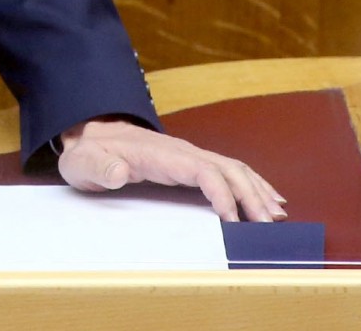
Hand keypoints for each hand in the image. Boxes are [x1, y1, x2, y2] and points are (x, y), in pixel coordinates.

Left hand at [57, 118, 285, 221]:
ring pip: (232, 168)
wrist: (87, 135)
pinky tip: (267, 197)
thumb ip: (100, 167)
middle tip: (268, 225)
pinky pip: (227, 170)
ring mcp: (187, 155)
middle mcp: (180, 151)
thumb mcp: (84, 162)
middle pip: (226, 168)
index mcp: (159, 153)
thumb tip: (120, 172)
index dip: (221, 193)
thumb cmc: (87, 154)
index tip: (233, 220)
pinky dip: (251, 183)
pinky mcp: (189, 163)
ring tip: (276, 215)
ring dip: (256, 190)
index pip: (201, 169)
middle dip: (251, 195)